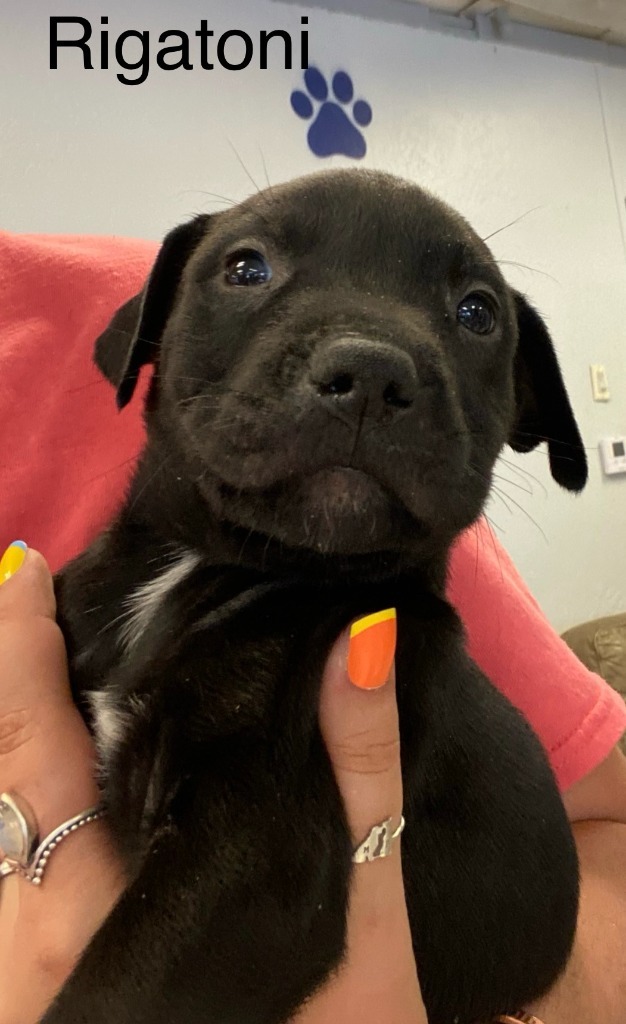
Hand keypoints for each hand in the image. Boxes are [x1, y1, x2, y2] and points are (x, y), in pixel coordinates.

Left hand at [0, 548, 425, 1022]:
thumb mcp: (363, 933)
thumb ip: (361, 782)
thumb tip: (357, 643)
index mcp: (93, 927)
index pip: (30, 751)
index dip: (19, 651)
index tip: (23, 568)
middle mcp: (27, 951)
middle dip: (6, 677)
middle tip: (33, 591)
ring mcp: (21, 978)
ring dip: (12, 735)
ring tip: (45, 655)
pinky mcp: (37, 988)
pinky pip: (8, 860)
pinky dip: (23, 792)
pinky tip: (61, 759)